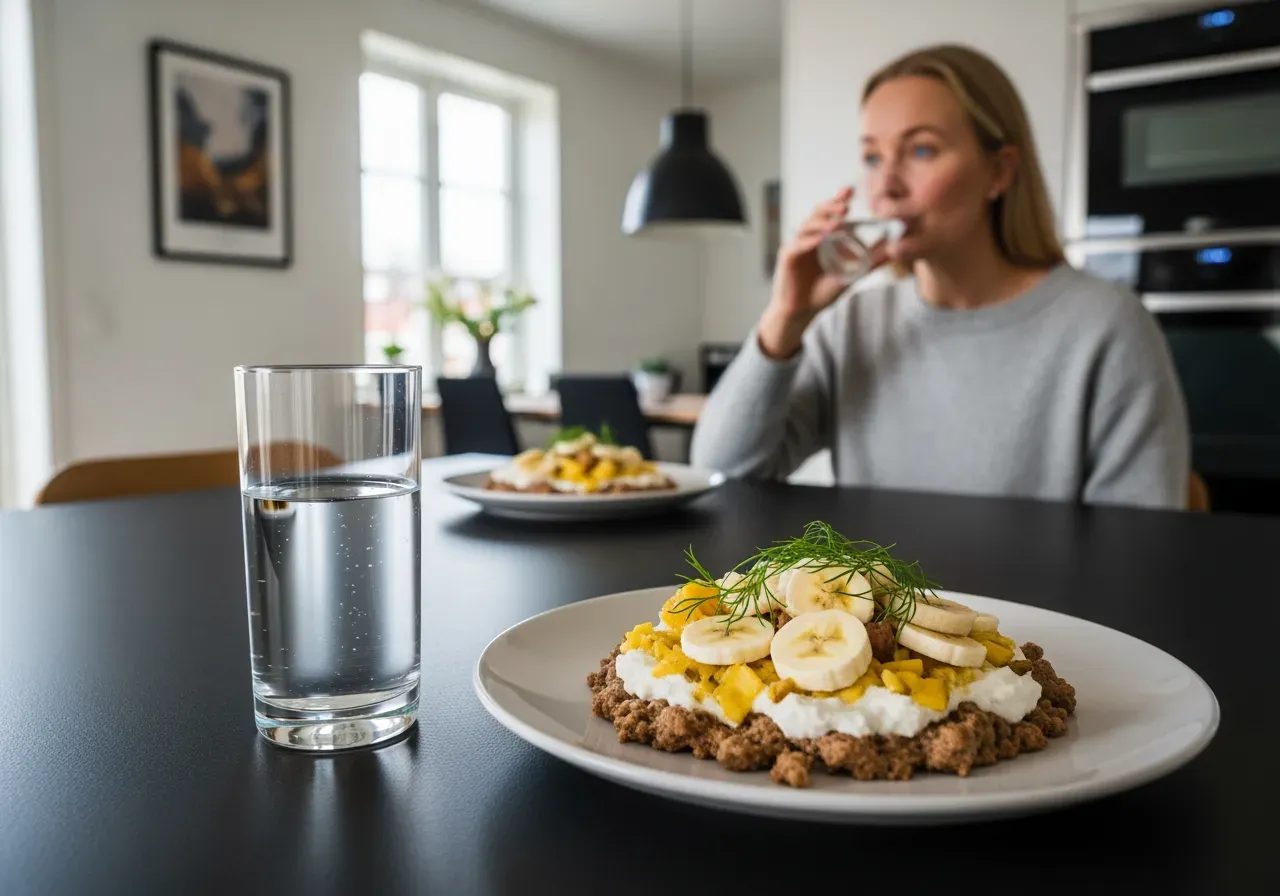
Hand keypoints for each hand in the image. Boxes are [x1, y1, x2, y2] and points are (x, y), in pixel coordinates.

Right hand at [758, 186, 887, 358]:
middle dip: (831, 207)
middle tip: (847, 206)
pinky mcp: (787, 258)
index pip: (830, 213)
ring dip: (822, 223)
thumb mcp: (852, 275)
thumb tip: (896, 250)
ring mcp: (797, 246)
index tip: (851, 191)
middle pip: (817, 214)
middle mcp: (808, 237)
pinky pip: (797, 245)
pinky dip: (809, 241)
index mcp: (823, 237)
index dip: (838, 200)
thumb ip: (872, 261)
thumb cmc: (822, 292)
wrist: (802, 312)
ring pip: (807, 227)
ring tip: (836, 223)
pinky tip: (820, 240)